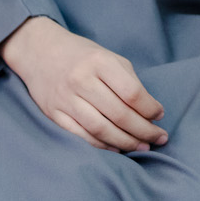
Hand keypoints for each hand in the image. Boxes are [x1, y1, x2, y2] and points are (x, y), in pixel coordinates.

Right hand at [0, 17, 167, 152]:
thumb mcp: (108, 57)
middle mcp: (81, 80)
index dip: (149, 108)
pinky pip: (81, 136)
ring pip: (101, 129)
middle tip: (159, 138)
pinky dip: (102, 146)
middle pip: (119, 114)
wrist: (40, 51)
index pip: (132, 93)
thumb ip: (128, 81)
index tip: (159, 115)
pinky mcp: (54, 114)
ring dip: (126, 143)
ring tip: (142, 147)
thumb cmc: (82, 55)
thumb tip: (150, 111)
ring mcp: (65, 99)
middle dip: (143, 131)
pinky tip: (117, 149)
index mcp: (99, 62)